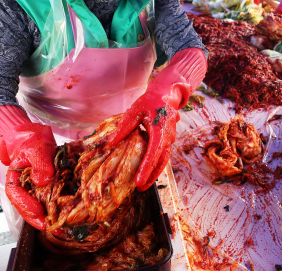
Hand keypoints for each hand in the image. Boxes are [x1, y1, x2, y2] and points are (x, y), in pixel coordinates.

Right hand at [4, 123, 56, 229]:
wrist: (38, 137)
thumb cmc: (32, 140)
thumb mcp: (36, 148)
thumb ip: (39, 163)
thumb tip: (41, 181)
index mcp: (15, 177)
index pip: (15, 194)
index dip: (25, 204)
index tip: (37, 211)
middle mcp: (24, 186)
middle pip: (25, 205)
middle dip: (36, 218)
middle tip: (49, 227)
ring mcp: (34, 189)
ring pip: (37, 206)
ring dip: (46, 218)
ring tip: (58, 228)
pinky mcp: (46, 189)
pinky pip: (49, 200)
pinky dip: (54, 209)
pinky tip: (63, 216)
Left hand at [107, 69, 190, 190]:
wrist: (168, 93)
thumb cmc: (151, 101)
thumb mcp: (135, 111)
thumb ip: (124, 128)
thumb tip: (111, 143)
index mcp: (160, 131)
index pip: (153, 154)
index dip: (145, 169)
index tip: (138, 182)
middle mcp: (167, 137)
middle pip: (161, 161)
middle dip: (151, 176)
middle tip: (140, 188)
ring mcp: (170, 138)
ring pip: (164, 160)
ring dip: (155, 172)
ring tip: (144, 184)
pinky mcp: (168, 138)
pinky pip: (164, 154)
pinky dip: (157, 164)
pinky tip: (149, 170)